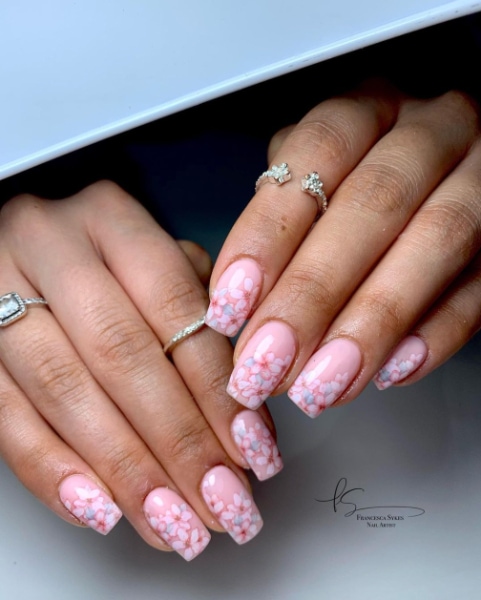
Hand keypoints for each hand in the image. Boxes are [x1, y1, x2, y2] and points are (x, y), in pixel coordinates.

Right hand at [0, 182, 281, 559]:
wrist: (27, 247)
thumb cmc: (106, 261)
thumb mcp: (156, 260)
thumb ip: (201, 318)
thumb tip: (245, 411)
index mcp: (111, 219)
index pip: (177, 310)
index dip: (216, 389)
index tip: (252, 452)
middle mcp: (50, 247)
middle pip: (122, 355)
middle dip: (178, 441)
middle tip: (221, 503)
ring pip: (65, 391)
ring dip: (125, 469)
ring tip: (175, 523)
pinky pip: (6, 418)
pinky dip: (54, 471)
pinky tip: (101, 510)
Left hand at [206, 80, 480, 416]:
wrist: (444, 171)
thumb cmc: (359, 178)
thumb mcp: (314, 176)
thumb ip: (279, 218)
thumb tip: (238, 301)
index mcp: (367, 111)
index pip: (314, 155)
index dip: (268, 233)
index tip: (230, 306)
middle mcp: (429, 132)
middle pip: (373, 205)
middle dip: (312, 294)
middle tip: (267, 364)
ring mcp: (480, 178)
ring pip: (436, 240)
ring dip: (371, 323)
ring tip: (320, 385)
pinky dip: (438, 332)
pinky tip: (390, 371)